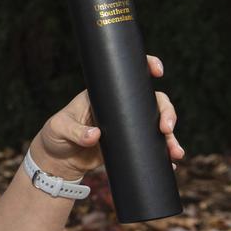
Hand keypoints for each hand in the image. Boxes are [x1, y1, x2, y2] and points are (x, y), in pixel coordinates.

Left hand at [32, 54, 184, 179]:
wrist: (57, 162)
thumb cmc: (55, 137)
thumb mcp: (59, 129)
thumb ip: (75, 131)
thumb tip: (95, 135)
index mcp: (103, 95)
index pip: (128, 76)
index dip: (146, 67)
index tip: (157, 71)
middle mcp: (120, 108)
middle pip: (152, 102)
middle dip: (166, 112)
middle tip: (166, 128)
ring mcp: (127, 127)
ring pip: (156, 126)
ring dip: (170, 138)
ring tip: (175, 152)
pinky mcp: (128, 145)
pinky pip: (151, 147)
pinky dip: (163, 154)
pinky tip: (171, 163)